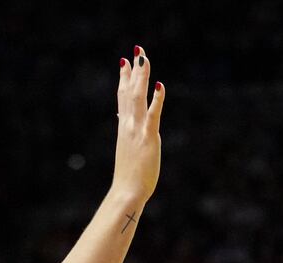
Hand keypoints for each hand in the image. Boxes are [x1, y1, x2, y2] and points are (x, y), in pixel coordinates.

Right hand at [112, 45, 163, 201]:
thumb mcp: (127, 148)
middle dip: (134, 70)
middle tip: (137, 50)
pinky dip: (156, 99)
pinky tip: (160, 85)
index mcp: (124, 127)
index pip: (122, 97)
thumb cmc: (128, 176)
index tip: (125, 62)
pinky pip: (153, 115)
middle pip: (130, 91)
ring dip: (141, 77)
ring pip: (138, 97)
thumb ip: (126, 131)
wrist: (126, 192)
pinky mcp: (149, 138)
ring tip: (143, 58)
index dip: (124, 78)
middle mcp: (129, 125)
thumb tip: (122, 119)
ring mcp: (138, 130)